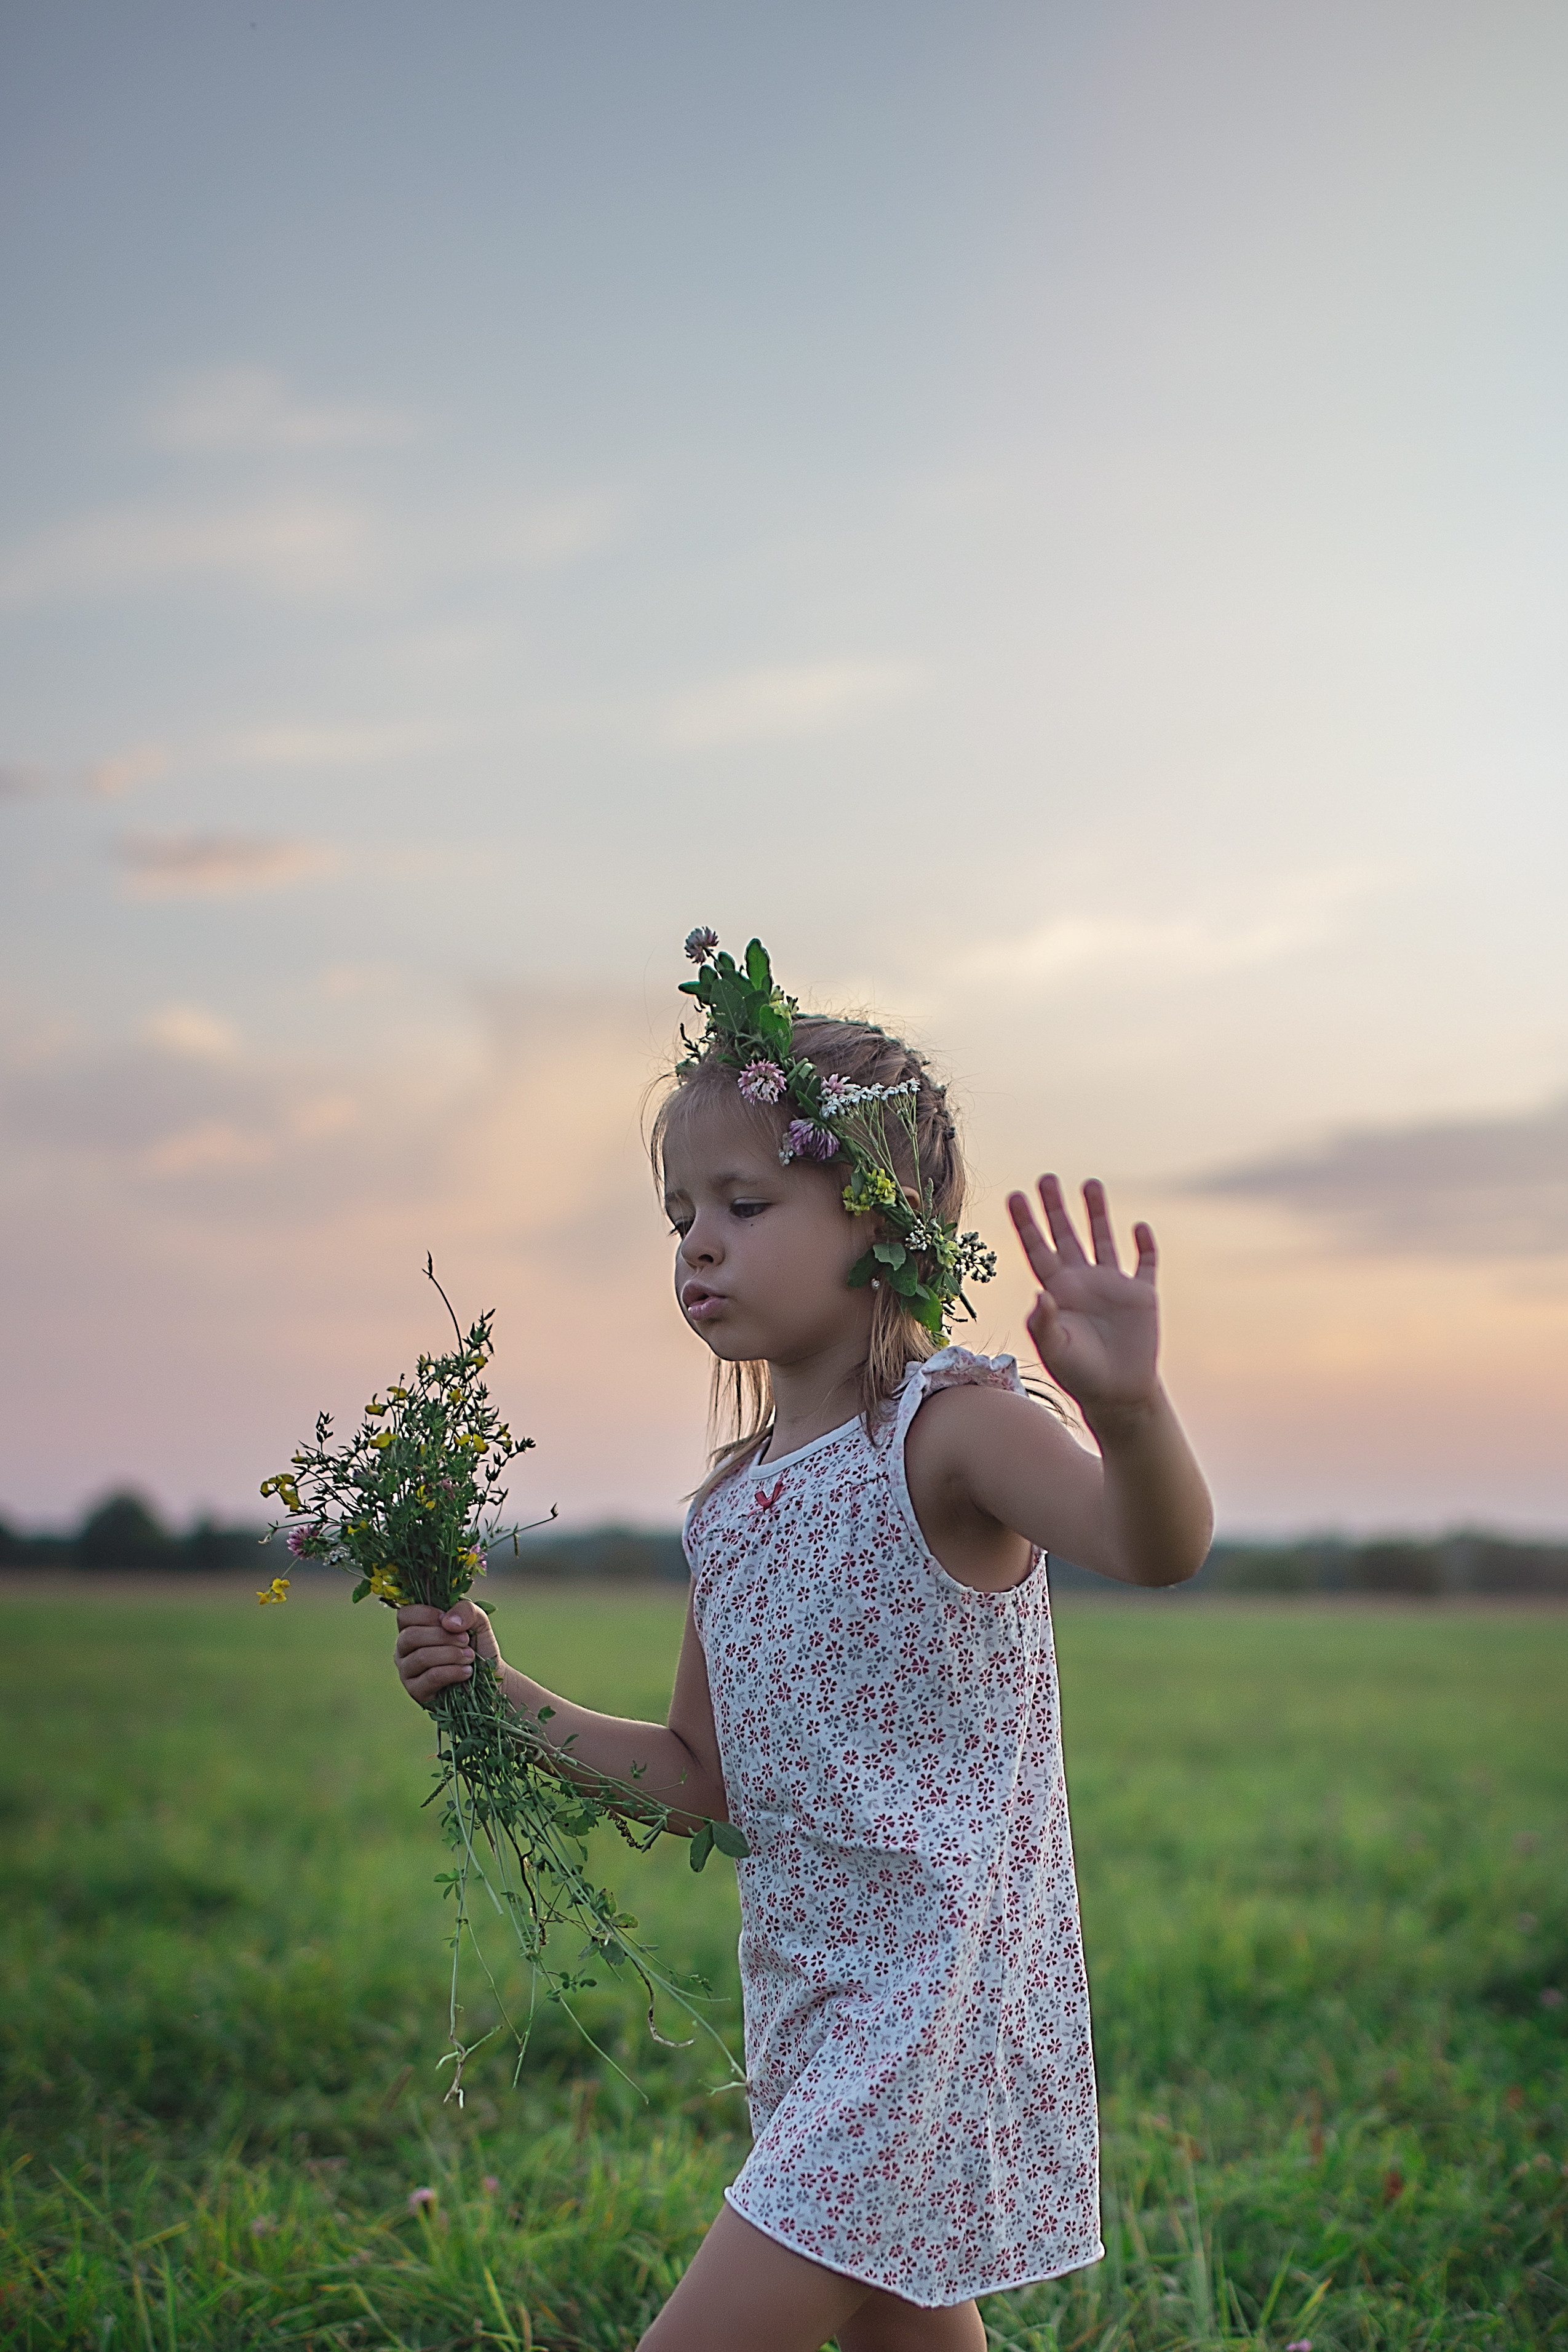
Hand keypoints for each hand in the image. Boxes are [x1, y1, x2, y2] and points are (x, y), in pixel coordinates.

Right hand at [394, 1597, 501, 1707]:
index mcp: (413, 1627)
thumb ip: (465, 1610)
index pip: (405, 1615)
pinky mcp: (416, 1691)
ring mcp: (407, 1671)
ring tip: (470, 1657)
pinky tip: (467, 1671)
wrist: (488, 1678)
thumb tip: (448, 1622)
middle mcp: (404, 1649)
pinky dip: (453, 1671)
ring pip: (421, 1657)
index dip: (426, 1614)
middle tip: (465, 1640)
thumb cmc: (477, 1646)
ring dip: (451, 1654)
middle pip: (410, 1636)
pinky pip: (431, 1677)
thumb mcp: (477, 1621)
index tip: (448, 1620)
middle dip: (443, 1636)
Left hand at [1007, 1176, 1159, 1421]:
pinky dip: (1143, 1246)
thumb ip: (1043, 1324)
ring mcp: (1112, 1286)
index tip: (1014, 1196)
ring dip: (1097, 1213)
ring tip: (1090, 1183)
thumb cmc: (1079, 1375)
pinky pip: (1144, 1264)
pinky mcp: (1141, 1295)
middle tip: (1045, 1178)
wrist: (1118, 1395)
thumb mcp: (1055, 1350)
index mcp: (1056, 1291)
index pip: (1037, 1249)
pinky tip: (1139, 1228)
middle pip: (1065, 1236)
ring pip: (1102, 1239)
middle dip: (1055, 1208)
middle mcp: (1082, 1282)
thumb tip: (1039, 1295)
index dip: (1026, 1224)